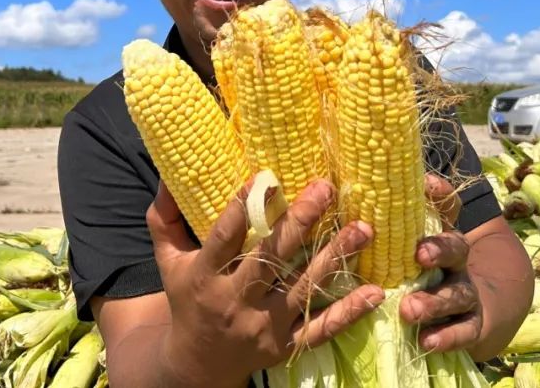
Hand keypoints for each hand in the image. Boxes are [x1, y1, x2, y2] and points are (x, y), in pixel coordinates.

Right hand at [146, 177, 385, 386]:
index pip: (224, 238)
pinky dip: (349, 312)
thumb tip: (169, 172)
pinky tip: (375, 291)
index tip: (267, 177)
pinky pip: (321, 329)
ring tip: (362, 228)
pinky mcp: (286, 346)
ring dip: (334, 257)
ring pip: (303, 289)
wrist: (195, 367)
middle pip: (270, 260)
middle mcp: (235, 301)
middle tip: (327, 189)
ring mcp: (264, 326)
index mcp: (204, 276)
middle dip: (300, 223)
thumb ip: (164, 217)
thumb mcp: (168, 260)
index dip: (243, 208)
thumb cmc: (187, 299)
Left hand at [399, 173, 482, 352]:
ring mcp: (466, 292)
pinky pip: (463, 331)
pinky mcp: (472, 325)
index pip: (447, 207)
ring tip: (408, 310)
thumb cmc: (414, 270)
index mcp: (439, 234)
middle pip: (456, 247)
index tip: (427, 183)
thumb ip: (381, 226)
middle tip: (420, 254)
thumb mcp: (403, 245)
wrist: (467, 310)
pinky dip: (445, 336)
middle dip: (440, 250)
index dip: (440, 193)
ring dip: (434, 302)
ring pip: (456, 293)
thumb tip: (338, 191)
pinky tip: (426, 341)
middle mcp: (457, 260)